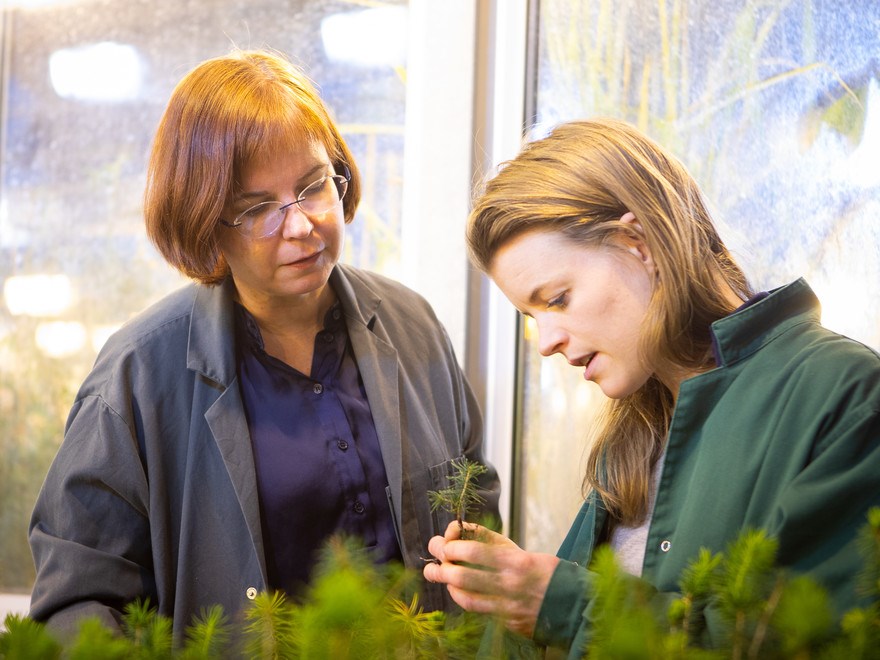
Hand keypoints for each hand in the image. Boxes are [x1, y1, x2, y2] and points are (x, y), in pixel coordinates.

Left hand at [423, 521, 559, 637]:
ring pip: (468, 597)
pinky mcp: (508, 622)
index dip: (453, 548)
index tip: (444, 545)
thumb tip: (458, 528)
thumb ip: (489, 540)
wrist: (571, 602)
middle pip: (465, 577)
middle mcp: (512, 585)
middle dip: (442, 568)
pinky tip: (455, 591)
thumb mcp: (519, 550)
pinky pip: (478, 609)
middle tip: (431, 563)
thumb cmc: (542, 569)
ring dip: (447, 585)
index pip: (476, 553)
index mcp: (517, 562)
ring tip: (436, 574)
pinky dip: (461, 598)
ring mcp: (509, 607)